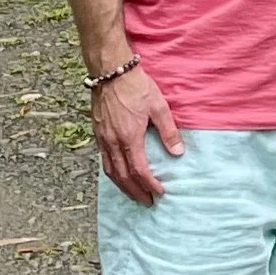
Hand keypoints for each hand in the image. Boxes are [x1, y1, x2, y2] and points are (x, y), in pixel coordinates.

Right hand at [95, 65, 183, 203]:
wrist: (110, 72)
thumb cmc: (136, 87)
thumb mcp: (158, 107)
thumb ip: (168, 131)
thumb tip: (177, 153)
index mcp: (129, 137)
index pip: (139, 170)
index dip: (149, 184)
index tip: (159, 193)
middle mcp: (113, 142)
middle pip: (123, 176)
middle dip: (136, 192)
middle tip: (147, 202)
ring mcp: (102, 139)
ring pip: (110, 171)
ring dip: (122, 186)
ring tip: (134, 195)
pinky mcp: (97, 133)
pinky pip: (104, 160)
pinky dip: (113, 173)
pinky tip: (120, 175)